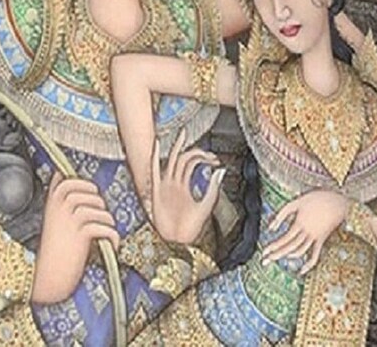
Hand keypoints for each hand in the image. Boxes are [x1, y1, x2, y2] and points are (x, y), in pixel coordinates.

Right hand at [31, 172, 119, 303]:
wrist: (47, 277)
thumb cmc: (55, 250)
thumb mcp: (53, 222)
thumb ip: (60, 203)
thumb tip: (66, 179)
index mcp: (51, 206)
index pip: (65, 181)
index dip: (82, 183)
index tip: (90, 192)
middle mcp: (58, 211)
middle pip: (85, 190)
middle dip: (97, 200)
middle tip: (100, 215)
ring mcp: (69, 222)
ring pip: (97, 208)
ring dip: (107, 220)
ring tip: (105, 232)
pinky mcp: (80, 236)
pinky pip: (104, 227)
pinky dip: (112, 236)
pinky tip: (112, 245)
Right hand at [149, 130, 223, 244]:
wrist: (178, 242)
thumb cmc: (190, 227)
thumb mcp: (206, 204)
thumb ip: (213, 188)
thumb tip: (221, 170)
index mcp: (184, 186)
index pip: (192, 163)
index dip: (204, 157)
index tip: (215, 159)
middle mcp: (174, 184)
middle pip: (181, 159)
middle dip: (189, 148)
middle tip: (191, 134)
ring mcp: (165, 187)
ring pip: (171, 162)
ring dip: (177, 148)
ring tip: (182, 134)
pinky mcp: (158, 192)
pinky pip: (155, 172)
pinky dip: (155, 158)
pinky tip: (157, 146)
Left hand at [262, 190, 349, 273]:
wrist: (340, 200)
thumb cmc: (318, 198)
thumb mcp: (298, 201)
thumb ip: (282, 214)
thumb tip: (270, 228)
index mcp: (300, 223)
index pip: (283, 239)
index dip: (272, 246)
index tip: (263, 252)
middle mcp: (307, 233)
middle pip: (289, 247)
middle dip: (276, 254)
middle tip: (264, 261)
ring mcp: (315, 238)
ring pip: (299, 252)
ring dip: (287, 257)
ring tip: (276, 260)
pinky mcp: (322, 239)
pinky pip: (315, 255)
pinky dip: (309, 264)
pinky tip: (301, 270)